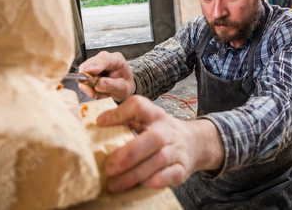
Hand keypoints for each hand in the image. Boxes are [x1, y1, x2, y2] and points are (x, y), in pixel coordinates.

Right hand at [78, 51, 135, 101]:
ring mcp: (95, 63)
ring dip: (88, 85)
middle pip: (89, 65)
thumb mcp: (123, 88)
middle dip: (89, 80)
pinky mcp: (89, 69)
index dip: (95, 65)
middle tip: (94, 92)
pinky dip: (87, 86)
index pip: (104, 59)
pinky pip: (82, 78)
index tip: (90, 72)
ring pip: (83, 72)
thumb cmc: (124, 84)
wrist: (122, 87)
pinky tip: (96, 89)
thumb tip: (98, 84)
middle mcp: (104, 58)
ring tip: (99, 91)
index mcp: (116, 59)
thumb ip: (112, 85)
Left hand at [97, 95, 223, 192]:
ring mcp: (176, 150)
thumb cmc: (161, 132)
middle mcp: (167, 131)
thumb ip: (125, 120)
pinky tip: (141, 185)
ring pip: (159, 160)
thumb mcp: (146, 120)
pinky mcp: (182, 168)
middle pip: (152, 139)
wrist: (194, 142)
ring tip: (114, 184)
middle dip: (129, 155)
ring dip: (135, 174)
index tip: (100, 122)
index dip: (119, 112)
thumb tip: (96, 124)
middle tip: (108, 168)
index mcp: (154, 115)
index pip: (139, 105)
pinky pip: (171, 175)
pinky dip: (156, 181)